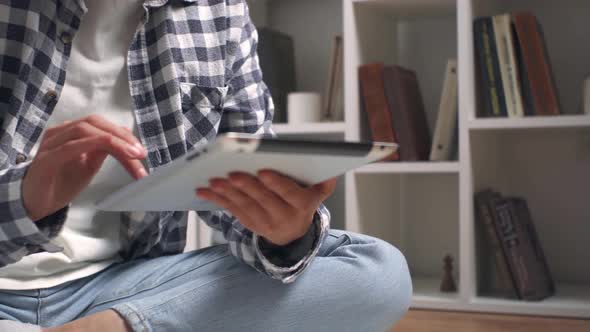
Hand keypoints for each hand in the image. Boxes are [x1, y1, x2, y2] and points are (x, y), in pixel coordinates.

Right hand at [22, 115, 147, 220]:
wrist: (33, 204)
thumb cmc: (60, 183)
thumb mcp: (88, 166)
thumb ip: (102, 151)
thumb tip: (125, 139)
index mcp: (70, 133)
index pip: (100, 125)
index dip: (123, 135)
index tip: (141, 152)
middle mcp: (60, 133)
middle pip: (94, 123)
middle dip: (122, 137)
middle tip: (141, 154)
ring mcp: (51, 144)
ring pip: (85, 130)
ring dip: (113, 141)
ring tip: (132, 156)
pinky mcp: (46, 160)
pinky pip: (70, 146)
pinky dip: (93, 145)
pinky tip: (112, 152)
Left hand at [196, 170, 336, 245]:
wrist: (293, 232)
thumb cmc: (303, 201)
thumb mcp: (317, 194)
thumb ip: (323, 183)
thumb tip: (331, 173)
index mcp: (301, 206)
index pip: (288, 194)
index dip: (276, 184)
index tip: (263, 171)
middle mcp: (283, 217)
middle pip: (263, 200)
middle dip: (246, 186)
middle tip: (232, 173)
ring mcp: (265, 224)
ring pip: (244, 206)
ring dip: (227, 193)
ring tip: (214, 181)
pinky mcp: (249, 224)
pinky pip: (232, 211)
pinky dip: (216, 200)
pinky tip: (203, 191)